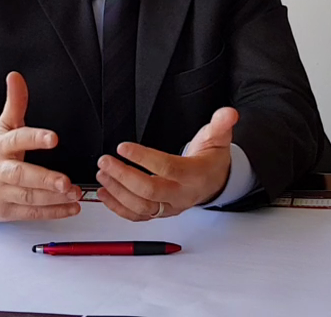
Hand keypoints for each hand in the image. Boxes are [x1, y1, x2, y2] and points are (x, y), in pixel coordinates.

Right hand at [0, 72, 81, 220]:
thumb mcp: (4, 127)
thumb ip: (15, 104)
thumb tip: (16, 76)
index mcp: (1, 146)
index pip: (18, 140)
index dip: (35, 139)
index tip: (54, 138)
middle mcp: (0, 170)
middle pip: (22, 175)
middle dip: (45, 179)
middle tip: (67, 182)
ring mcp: (2, 193)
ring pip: (28, 197)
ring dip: (53, 198)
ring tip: (75, 193)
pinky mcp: (6, 212)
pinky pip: (31, 214)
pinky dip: (53, 212)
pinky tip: (70, 207)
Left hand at [95, 107, 238, 221]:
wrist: (215, 182)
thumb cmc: (211, 159)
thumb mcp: (219, 138)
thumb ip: (221, 124)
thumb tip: (228, 113)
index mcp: (194, 175)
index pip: (166, 168)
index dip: (144, 158)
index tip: (123, 147)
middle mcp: (181, 194)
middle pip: (150, 191)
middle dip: (124, 176)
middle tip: (105, 161)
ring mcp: (170, 207)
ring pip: (141, 207)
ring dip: (117, 192)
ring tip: (102, 174)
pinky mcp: (160, 213)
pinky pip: (138, 216)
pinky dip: (118, 208)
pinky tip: (104, 194)